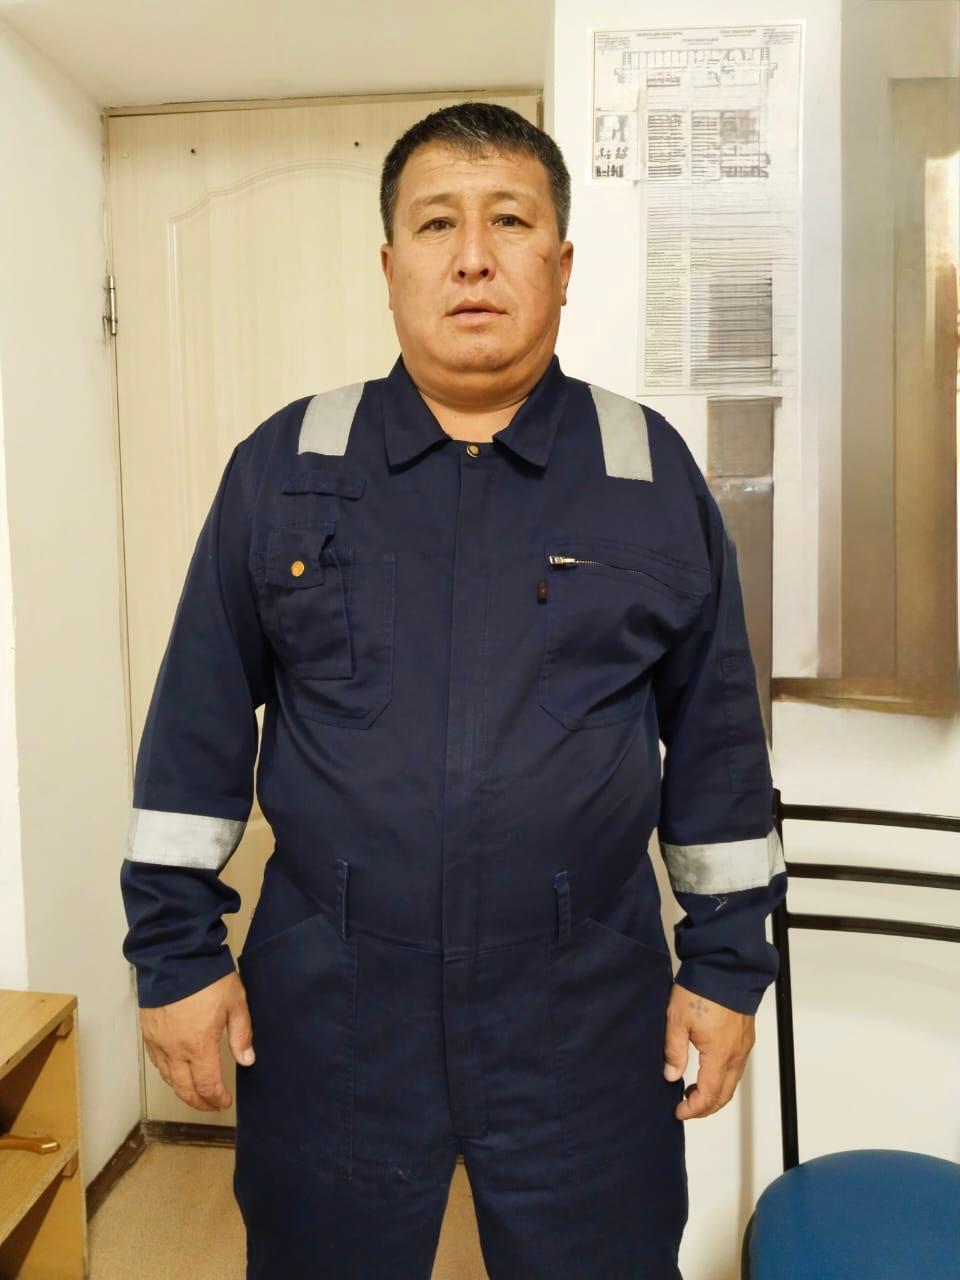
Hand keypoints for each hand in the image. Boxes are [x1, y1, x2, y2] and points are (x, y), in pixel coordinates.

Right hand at [139, 971, 254, 1111]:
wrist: (174, 956)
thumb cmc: (206, 976)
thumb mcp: (235, 1002)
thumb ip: (241, 1034)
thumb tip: (247, 1060)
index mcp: (199, 1046)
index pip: (207, 1085)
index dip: (216, 1098)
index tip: (224, 1102)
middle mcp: (175, 1050)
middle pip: (184, 1089)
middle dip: (199, 1102)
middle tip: (211, 1104)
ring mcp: (158, 1042)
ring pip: (168, 1078)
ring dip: (182, 1090)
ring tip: (195, 1092)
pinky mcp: (147, 1031)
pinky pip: (156, 1062)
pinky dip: (167, 1073)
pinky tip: (175, 1071)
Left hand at [663, 981, 755, 1119]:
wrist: (725, 967)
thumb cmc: (701, 990)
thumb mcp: (677, 1020)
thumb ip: (674, 1051)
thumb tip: (671, 1076)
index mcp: (719, 1055)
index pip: (709, 1095)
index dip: (694, 1108)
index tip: (679, 1111)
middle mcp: (736, 1054)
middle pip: (724, 1094)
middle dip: (706, 1107)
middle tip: (686, 1107)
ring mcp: (743, 1046)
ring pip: (732, 1082)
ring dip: (715, 1093)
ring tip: (694, 1091)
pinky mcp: (745, 1036)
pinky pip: (737, 1067)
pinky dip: (723, 1078)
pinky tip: (709, 1072)